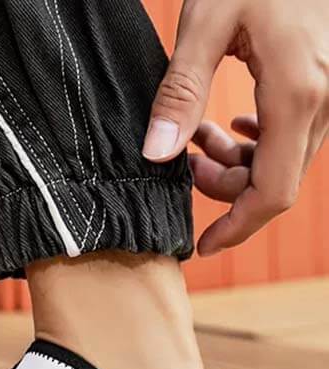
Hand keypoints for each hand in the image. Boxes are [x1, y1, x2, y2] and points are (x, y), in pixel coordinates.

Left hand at [143, 0, 327, 255]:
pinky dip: (256, 141)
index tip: (202, 246)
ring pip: (281, 159)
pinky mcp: (320, 80)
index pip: (272, 193)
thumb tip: (157, 155)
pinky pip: (291, 133)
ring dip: (236, 162)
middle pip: (275, 182)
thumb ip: (180, 93)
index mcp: (297, 96)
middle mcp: (323, 100)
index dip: (237, 228)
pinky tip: (231, 122)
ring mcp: (327, 91)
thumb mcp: (207, 23)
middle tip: (182, 161)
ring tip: (197, 135)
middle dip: (224, 187)